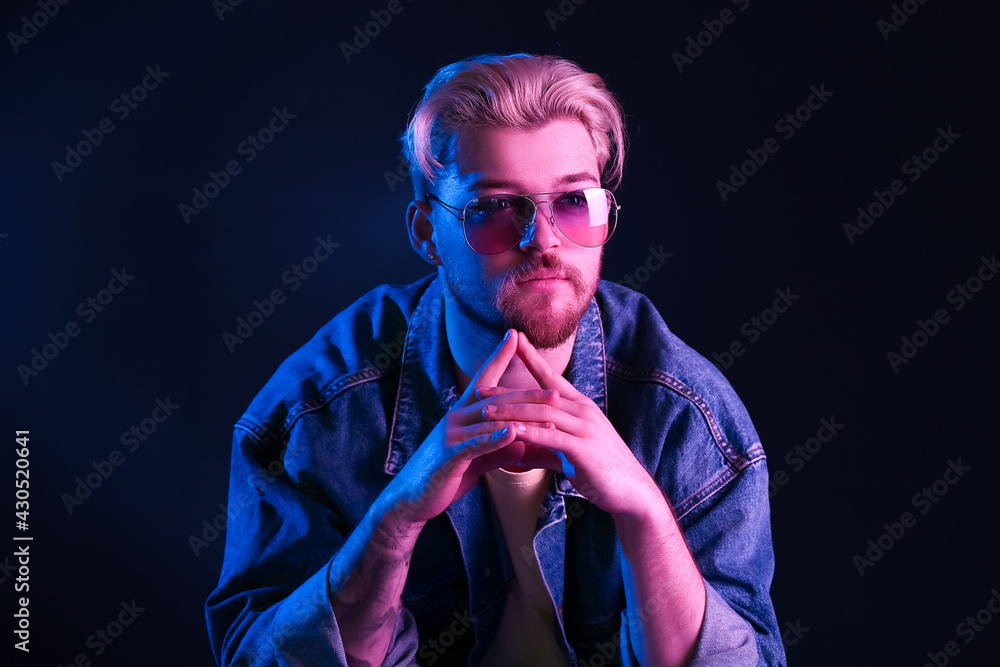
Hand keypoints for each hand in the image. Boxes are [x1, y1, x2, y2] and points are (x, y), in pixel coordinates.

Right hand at [382, 330, 529, 524]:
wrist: (411, 499)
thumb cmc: (444, 477)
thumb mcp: (475, 460)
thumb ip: (497, 449)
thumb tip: (521, 442)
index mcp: (462, 414)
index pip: (484, 380)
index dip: (499, 357)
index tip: (515, 336)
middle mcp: (456, 418)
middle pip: (495, 397)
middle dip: (526, 393)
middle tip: (554, 390)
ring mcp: (452, 435)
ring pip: (491, 418)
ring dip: (521, 414)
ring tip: (547, 412)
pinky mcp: (450, 455)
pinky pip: (477, 444)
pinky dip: (497, 437)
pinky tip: (515, 433)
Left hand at [476, 332, 662, 519]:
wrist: (632, 493)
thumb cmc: (601, 472)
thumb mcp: (568, 456)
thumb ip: (544, 450)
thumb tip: (519, 454)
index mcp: (580, 407)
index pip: (552, 379)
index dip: (532, 360)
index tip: (514, 342)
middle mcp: (584, 412)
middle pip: (540, 395)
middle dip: (509, 391)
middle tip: (481, 387)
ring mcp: (586, 429)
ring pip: (543, 414)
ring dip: (513, 411)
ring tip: (487, 410)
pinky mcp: (585, 450)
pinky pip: (553, 437)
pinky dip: (531, 433)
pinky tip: (512, 431)